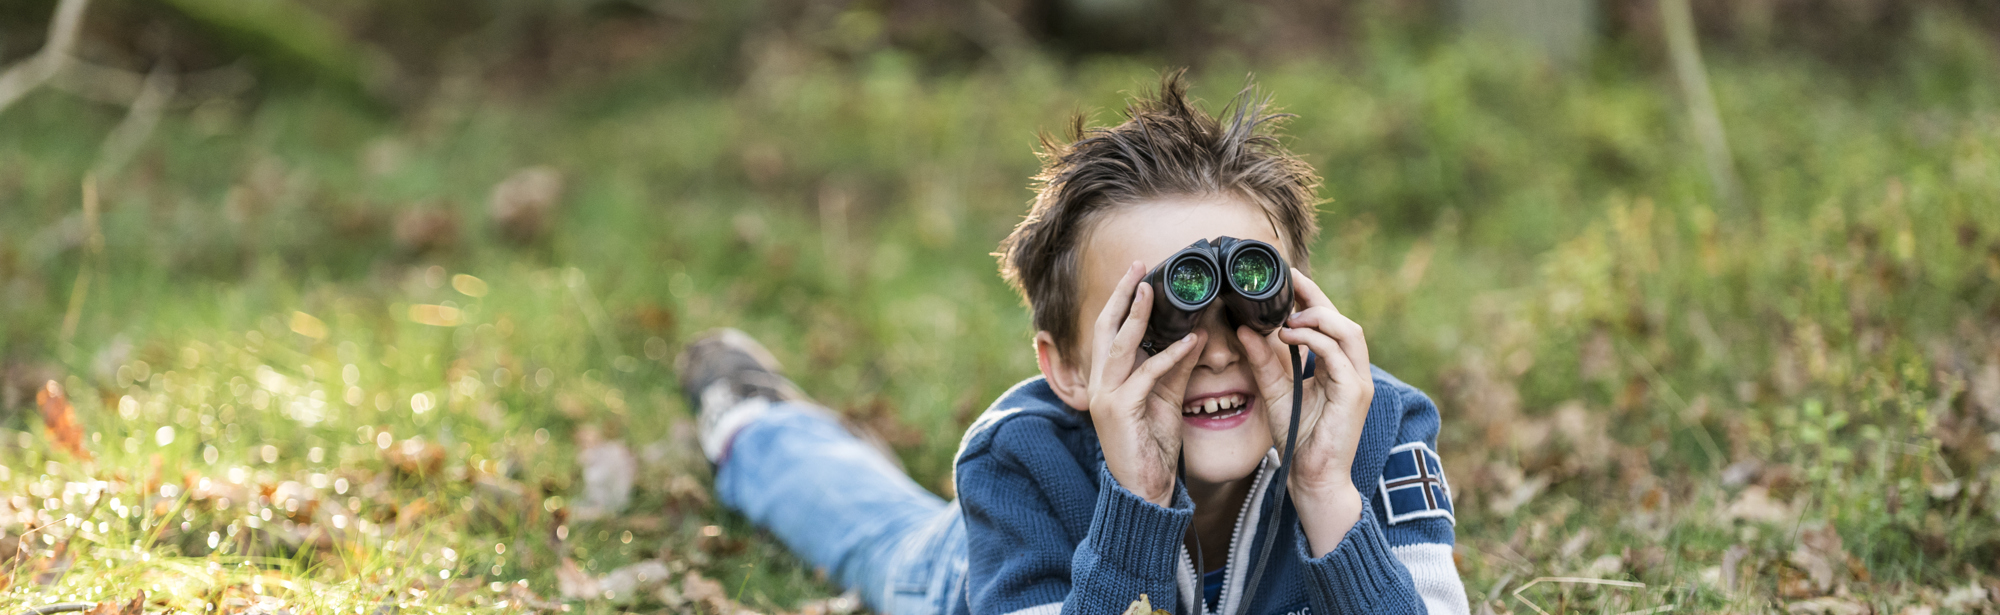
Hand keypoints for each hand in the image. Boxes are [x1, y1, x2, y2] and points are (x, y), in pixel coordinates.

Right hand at [1086, 261, 1203, 505]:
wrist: (1143, 490)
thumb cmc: (1151, 446)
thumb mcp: (1166, 399)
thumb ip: (1178, 367)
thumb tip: (1197, 334)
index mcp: (1106, 379)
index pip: (1108, 330)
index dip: (1120, 300)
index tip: (1137, 273)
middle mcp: (1098, 384)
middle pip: (1105, 328)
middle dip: (1120, 295)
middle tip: (1137, 266)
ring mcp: (1105, 397)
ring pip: (1119, 345)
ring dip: (1136, 315)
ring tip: (1151, 290)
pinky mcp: (1119, 411)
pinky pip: (1146, 375)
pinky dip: (1169, 356)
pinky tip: (1189, 341)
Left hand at [1236, 268, 1372, 554]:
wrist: (1313, 479)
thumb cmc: (1299, 439)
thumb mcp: (1275, 392)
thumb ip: (1263, 361)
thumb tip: (1243, 329)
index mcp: (1337, 368)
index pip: (1329, 322)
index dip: (1310, 297)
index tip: (1285, 278)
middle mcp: (1352, 371)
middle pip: (1343, 319)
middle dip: (1316, 296)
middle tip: (1286, 281)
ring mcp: (1358, 382)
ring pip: (1348, 331)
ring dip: (1318, 316)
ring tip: (1288, 313)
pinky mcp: (1354, 394)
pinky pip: (1338, 355)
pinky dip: (1315, 340)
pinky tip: (1291, 334)